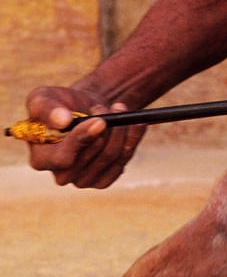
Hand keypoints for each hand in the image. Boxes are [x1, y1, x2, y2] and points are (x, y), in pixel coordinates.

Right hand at [23, 86, 144, 188]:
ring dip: (120, 129)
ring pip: (111, 157)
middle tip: (110, 108)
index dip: (82, 139)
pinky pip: (123, 161)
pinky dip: (132, 139)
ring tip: (118, 109)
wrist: (83, 108)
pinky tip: (134, 124)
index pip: (63, 158)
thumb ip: (47, 108)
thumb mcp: (43, 97)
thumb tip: (62, 120)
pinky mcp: (104, 179)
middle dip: (107, 128)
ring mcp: (83, 180)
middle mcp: (61, 174)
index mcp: (41, 159)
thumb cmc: (59, 104)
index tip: (100, 120)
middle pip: (92, 158)